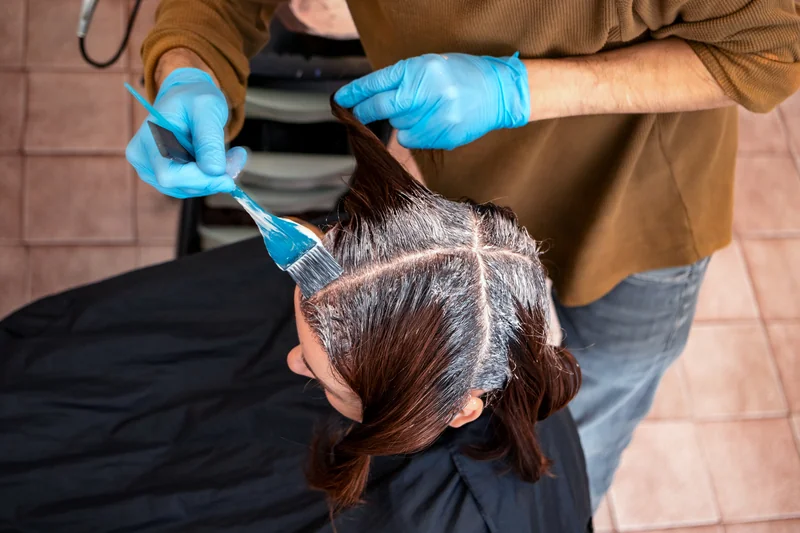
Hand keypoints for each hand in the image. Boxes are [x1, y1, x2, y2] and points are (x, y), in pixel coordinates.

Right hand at [126, 68, 243, 197]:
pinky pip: (192, 187)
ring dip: (215, 177)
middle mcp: (143, 159)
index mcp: (147, 140)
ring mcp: (152, 171)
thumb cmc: (195, 98)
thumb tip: (214, 171)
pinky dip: (211, 177)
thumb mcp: (207, 110)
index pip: (169, 176)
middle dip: (213, 177)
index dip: (200, 180)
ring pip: (190, 189)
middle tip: (238, 156)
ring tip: (231, 154)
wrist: (187, 97)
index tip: (228, 178)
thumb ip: (209, 140)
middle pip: (181, 185)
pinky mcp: (166, 177)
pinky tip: (219, 158)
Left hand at [335, 53, 529, 149]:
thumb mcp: (431, 66)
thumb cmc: (462, 75)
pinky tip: (434, 121)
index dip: (357, 93)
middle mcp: (426, 93)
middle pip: (384, 108)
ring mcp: (435, 117)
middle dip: (367, 112)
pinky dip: (417, 133)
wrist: (498, 92)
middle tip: (358, 115)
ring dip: (403, 122)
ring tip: (425, 110)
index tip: (341, 100)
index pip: (379, 83)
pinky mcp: (442, 136)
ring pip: (400, 127)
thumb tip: (372, 97)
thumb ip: (404, 80)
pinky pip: (415, 139)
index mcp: (420, 70)